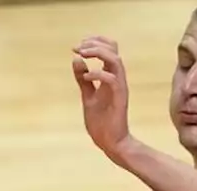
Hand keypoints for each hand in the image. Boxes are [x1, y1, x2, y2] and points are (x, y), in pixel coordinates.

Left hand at [71, 36, 132, 157]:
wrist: (110, 142)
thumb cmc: (101, 122)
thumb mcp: (87, 96)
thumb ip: (82, 79)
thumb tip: (76, 59)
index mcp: (110, 77)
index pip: (109, 49)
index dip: (94, 42)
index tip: (77, 46)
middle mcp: (117, 79)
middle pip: (113, 49)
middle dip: (95, 43)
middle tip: (78, 48)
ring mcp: (119, 88)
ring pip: (115, 60)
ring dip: (98, 53)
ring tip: (82, 55)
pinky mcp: (120, 99)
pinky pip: (112, 79)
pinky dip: (98, 74)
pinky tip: (86, 78)